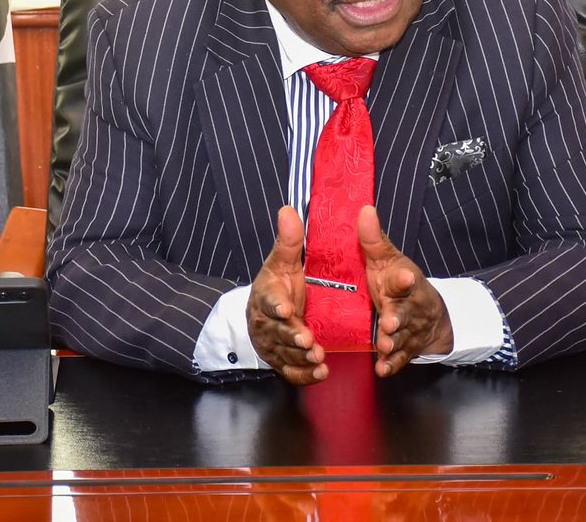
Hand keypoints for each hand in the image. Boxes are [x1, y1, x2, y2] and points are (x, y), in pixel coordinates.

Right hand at [246, 206, 328, 383]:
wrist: (265, 314)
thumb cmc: (278, 284)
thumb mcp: (282, 261)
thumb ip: (289, 240)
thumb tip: (288, 209)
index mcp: (266, 294)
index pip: (269, 300)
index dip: (276, 306)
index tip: (287, 309)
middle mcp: (266, 322)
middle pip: (277, 331)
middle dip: (292, 336)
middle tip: (309, 340)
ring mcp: (274, 344)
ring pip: (285, 353)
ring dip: (301, 357)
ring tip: (318, 357)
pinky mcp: (283, 361)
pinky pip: (291, 372)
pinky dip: (305, 375)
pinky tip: (320, 373)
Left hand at [358, 205, 453, 376]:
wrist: (431, 315)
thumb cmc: (400, 283)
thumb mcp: (387, 261)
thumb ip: (374, 240)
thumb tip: (364, 209)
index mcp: (404, 282)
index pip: (404, 279)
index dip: (404, 279)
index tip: (404, 277)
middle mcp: (409, 307)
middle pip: (404, 313)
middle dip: (397, 317)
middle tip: (388, 321)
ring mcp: (408, 331)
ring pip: (401, 338)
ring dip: (393, 342)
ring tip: (383, 344)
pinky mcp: (405, 350)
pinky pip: (399, 360)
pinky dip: (391, 365)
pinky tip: (382, 369)